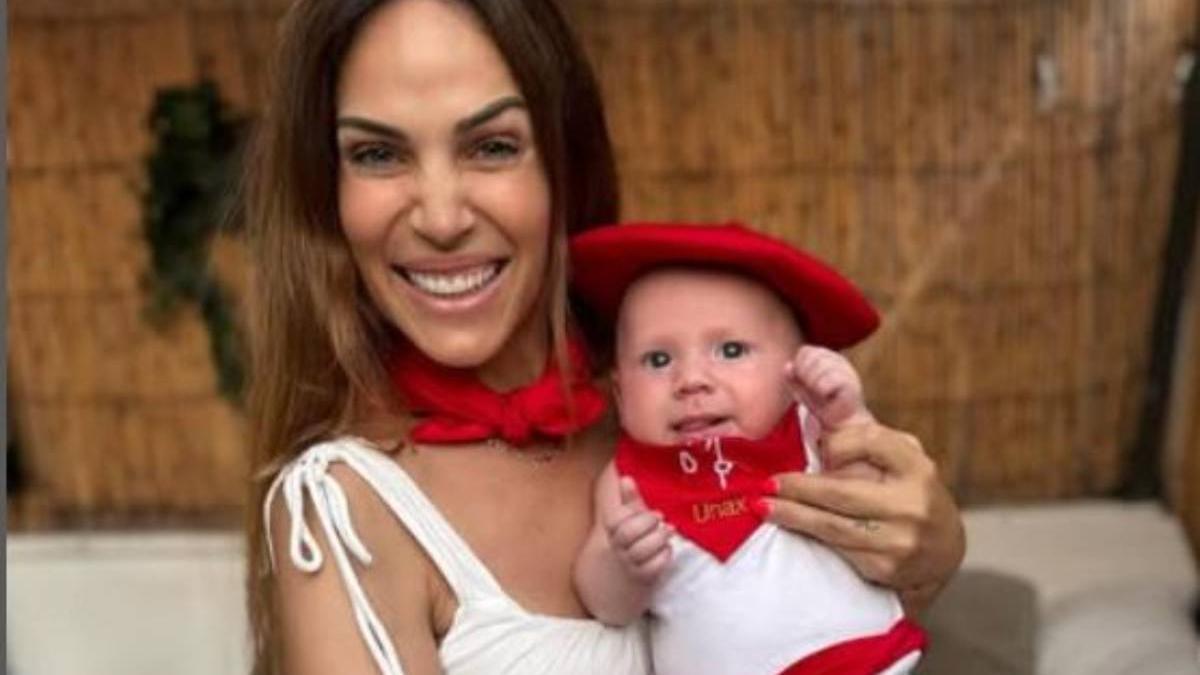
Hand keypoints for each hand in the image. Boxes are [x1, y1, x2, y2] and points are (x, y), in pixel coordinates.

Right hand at [604, 477, 673, 583]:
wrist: (617, 585)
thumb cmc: (628, 546)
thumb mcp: (627, 524)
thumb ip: (628, 501)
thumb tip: (627, 477)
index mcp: (613, 533)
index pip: (615, 520)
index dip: (630, 512)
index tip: (644, 508)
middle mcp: (619, 549)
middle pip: (628, 533)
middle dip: (646, 522)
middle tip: (660, 517)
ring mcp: (630, 565)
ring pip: (641, 551)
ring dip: (658, 538)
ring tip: (669, 530)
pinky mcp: (642, 580)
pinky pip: (652, 568)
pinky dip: (663, 557)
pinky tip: (668, 550)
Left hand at [761, 423, 964, 610]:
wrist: (945, 551)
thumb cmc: (910, 493)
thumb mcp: (900, 458)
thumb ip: (864, 438)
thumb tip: (811, 417)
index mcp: (916, 467)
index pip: (871, 442)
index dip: (840, 444)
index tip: (817, 448)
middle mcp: (912, 503)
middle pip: (840, 492)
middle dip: (797, 488)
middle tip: (766, 484)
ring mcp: (900, 539)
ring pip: (832, 526)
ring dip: (792, 516)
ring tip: (763, 507)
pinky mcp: (886, 568)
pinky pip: (837, 549)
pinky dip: (808, 537)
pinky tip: (789, 529)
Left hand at [785, 345, 874, 429]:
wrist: (841, 423)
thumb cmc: (822, 404)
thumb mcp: (802, 390)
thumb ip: (793, 378)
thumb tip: (788, 366)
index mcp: (826, 357)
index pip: (805, 351)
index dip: (799, 367)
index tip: (805, 382)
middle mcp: (838, 360)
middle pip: (811, 357)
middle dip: (805, 376)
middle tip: (814, 390)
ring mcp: (846, 370)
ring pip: (819, 368)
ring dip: (814, 385)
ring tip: (822, 394)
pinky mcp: (851, 383)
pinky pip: (828, 381)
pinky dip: (823, 391)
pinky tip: (829, 396)